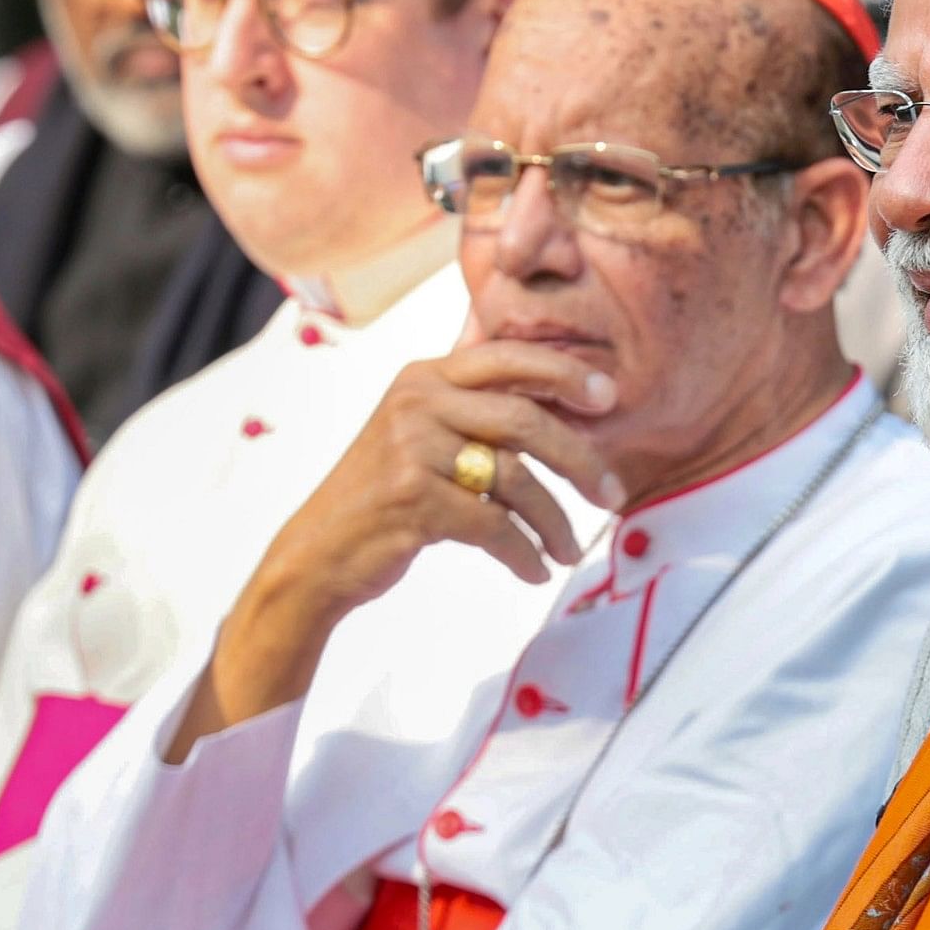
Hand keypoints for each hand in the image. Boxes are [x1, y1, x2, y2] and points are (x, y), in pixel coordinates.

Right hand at [179, 342, 620, 750]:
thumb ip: (475, 413)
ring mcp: (412, 448)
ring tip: (569, 551)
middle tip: (613, 494)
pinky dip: (524, 554)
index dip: (564, 372)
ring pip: (516, 480)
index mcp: (424, 376)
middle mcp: (417, 401)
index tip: (610, 398)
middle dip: (581, 459)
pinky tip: (535, 571)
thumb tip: (564, 404)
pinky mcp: (412, 498)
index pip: (507, 358)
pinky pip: (495, 526)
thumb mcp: (421, 436)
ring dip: (555, 523)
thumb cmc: (384, 499)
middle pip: (525, 420)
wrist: (317, 554)